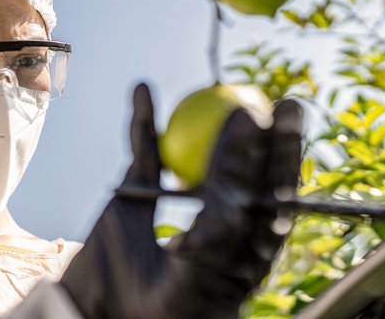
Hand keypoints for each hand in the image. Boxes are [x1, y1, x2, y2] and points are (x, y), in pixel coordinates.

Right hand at [59, 83, 302, 318]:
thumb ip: (218, 237)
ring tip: (216, 89)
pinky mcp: (140, 191)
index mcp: (240, 245)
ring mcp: (177, 200)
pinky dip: (142, 123)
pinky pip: (144, 152)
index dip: (279, 157)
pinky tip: (143, 92)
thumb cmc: (158, 304)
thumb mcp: (196, 275)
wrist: (99, 309)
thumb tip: (238, 199)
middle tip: (286, 104)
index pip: (267, 195)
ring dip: (204, 120)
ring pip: (196, 153)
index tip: (279, 121)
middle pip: (245, 170)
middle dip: (268, 137)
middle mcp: (214, 217)